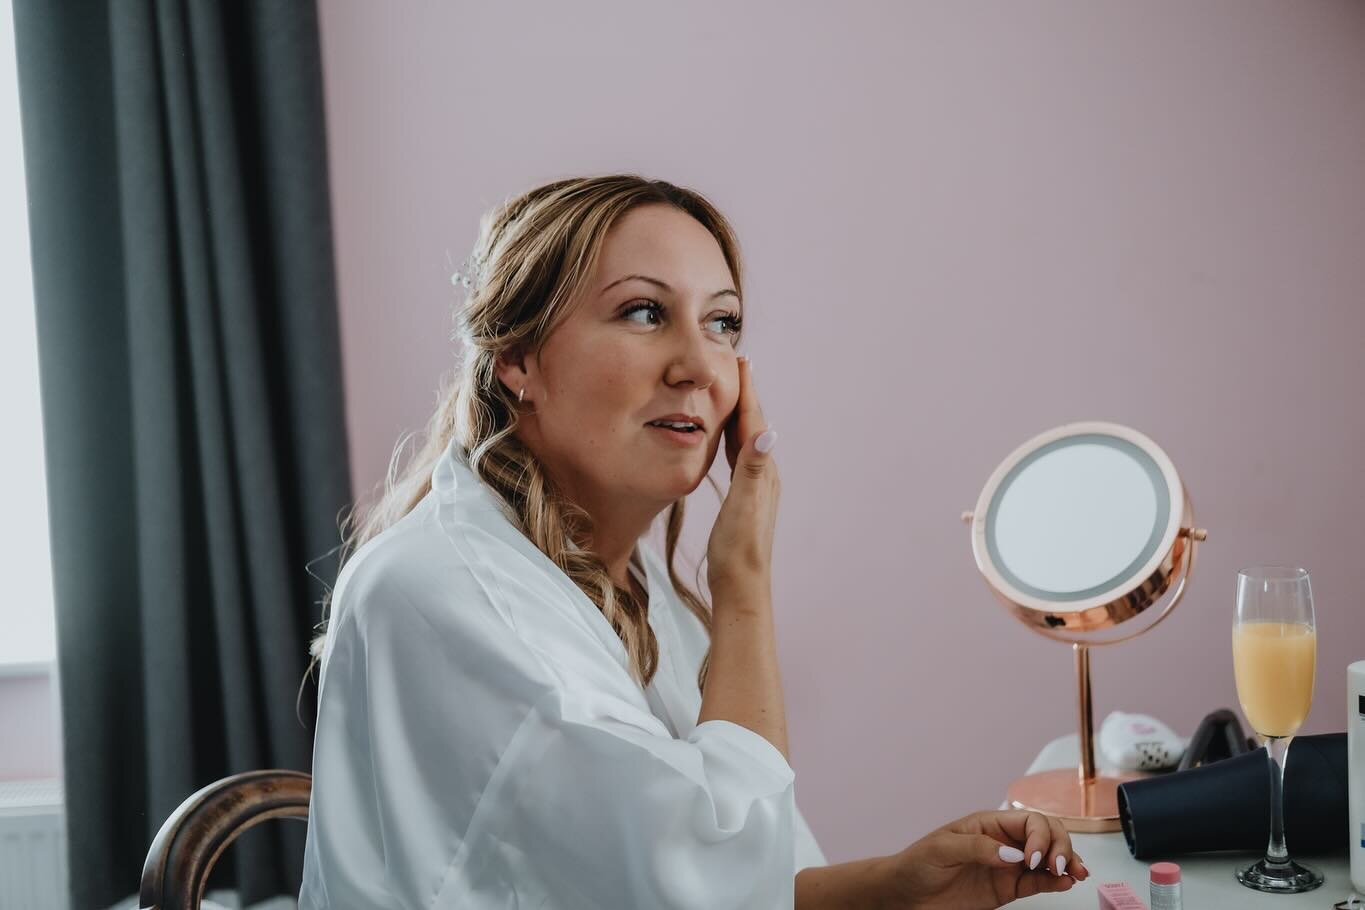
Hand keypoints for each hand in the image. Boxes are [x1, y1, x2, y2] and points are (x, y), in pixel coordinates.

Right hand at [706, 357, 777, 597]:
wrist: (741, 583)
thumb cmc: (739, 548)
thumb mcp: (744, 506)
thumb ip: (753, 469)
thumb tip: (768, 433)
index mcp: (762, 471)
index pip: (754, 422)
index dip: (748, 391)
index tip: (742, 360)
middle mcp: (763, 474)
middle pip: (753, 425)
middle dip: (745, 394)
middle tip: (737, 365)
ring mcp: (756, 486)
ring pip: (746, 439)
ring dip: (740, 414)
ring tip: (731, 392)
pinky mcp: (745, 497)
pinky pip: (738, 456)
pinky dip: (732, 438)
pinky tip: (725, 439)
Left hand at [886, 810, 1089, 908]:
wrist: (906, 895)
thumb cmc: (918, 863)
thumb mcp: (942, 848)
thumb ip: (978, 848)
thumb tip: (1013, 854)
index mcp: (988, 824)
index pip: (1028, 821)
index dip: (1038, 836)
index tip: (1031, 858)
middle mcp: (1003, 842)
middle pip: (1045, 834)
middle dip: (1060, 845)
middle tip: (1060, 866)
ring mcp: (1008, 866)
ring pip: (1047, 857)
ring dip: (1066, 861)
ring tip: (1076, 873)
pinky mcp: (1007, 889)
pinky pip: (1038, 882)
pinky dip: (1054, 882)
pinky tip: (1064, 882)